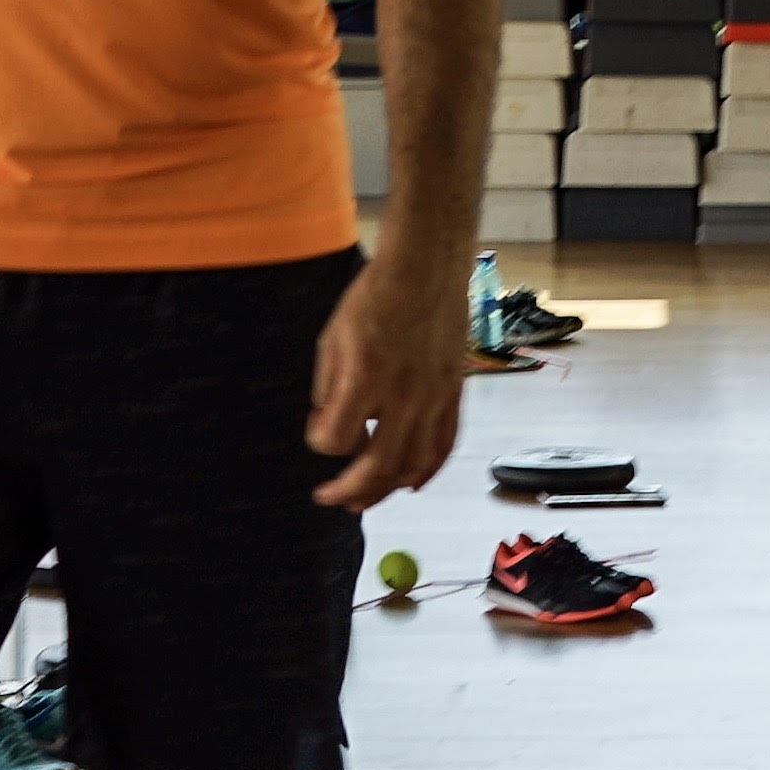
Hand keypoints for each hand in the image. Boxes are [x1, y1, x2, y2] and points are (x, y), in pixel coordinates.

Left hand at [309, 254, 473, 510]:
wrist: (424, 269)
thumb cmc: (374, 297)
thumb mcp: (332, 338)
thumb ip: (327, 387)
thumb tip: (326, 423)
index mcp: (365, 378)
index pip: (335, 439)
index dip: (318, 441)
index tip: (316, 428)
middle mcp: (403, 395)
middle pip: (376, 467)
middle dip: (347, 491)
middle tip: (329, 498)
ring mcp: (433, 398)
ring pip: (412, 465)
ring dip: (385, 490)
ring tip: (364, 500)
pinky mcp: (453, 394)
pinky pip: (444, 446)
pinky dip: (427, 471)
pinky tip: (409, 485)